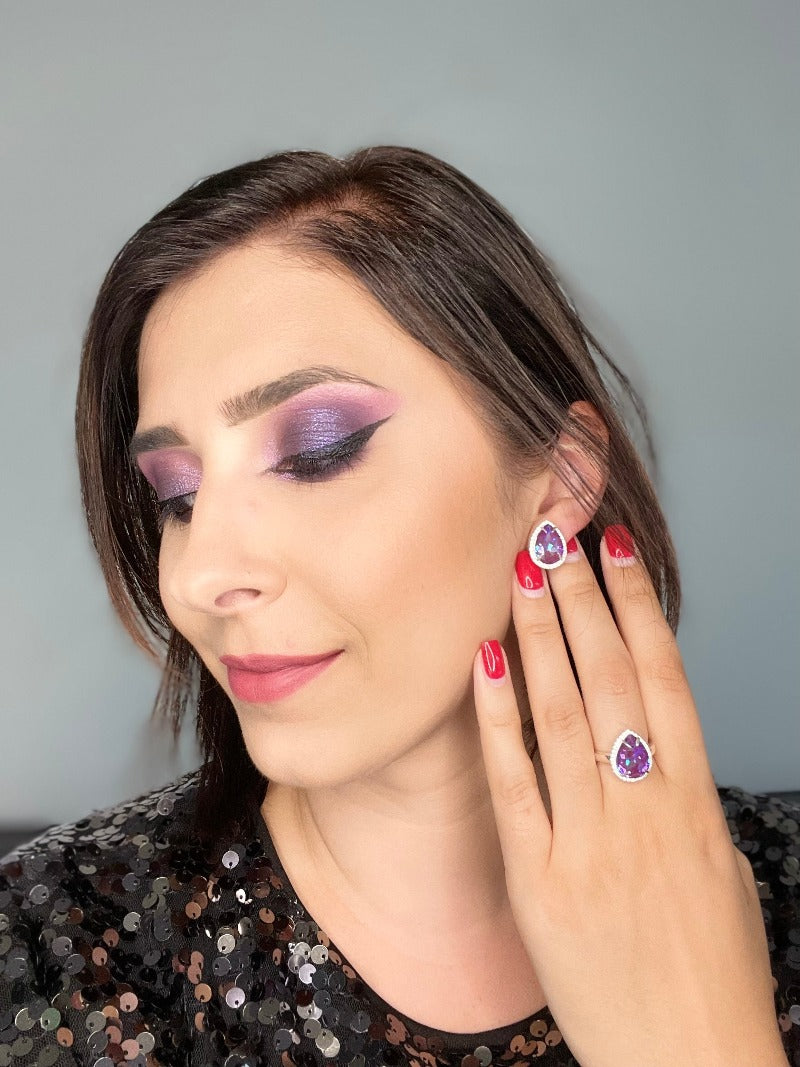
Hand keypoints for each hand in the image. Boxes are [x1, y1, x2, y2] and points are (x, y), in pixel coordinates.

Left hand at [472, 524, 786, 1066]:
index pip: (665, 677)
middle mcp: (644, 809)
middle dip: (580, 598)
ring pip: (562, 712)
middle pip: (610, 677)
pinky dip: (499, 717)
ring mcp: (589, 841)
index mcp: (696, 804)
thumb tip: (651, 739)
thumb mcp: (722, 871)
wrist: (688, 1066)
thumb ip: (684, 798)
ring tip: (521, 575)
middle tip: (554, 535)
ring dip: (539, 635)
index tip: (616, 551)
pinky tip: (486, 664)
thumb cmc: (713, 974)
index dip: (639, 605)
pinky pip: (514, 781)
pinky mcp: (539, 877)